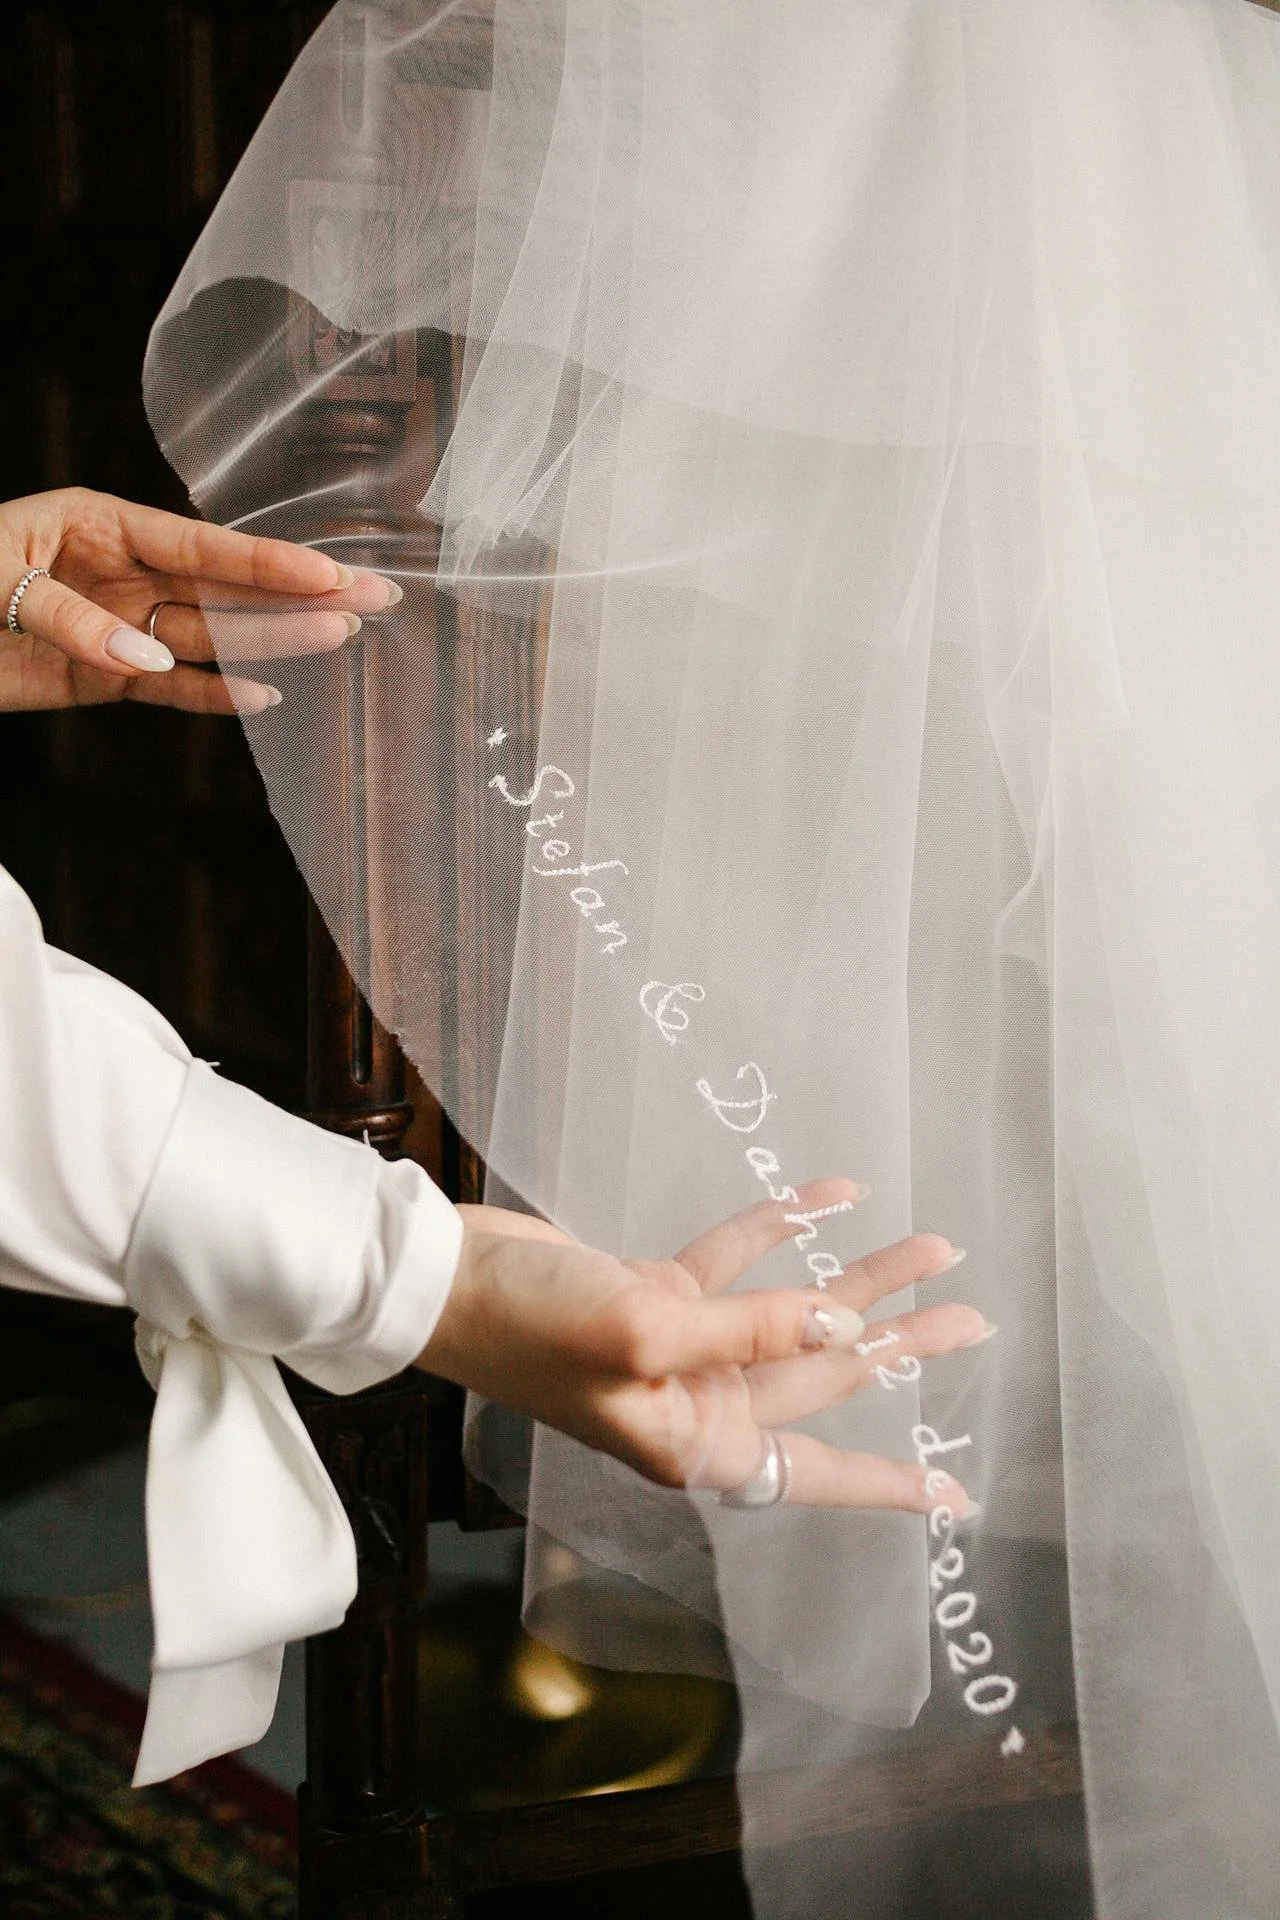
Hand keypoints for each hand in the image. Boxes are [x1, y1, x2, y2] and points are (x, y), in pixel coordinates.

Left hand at [0, 487, 398, 714]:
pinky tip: (265, 696)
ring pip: (208, 638)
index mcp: (99, 522)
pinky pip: (168, 689)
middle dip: (298, 594)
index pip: (200, 545)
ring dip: (272, 642)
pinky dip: (212, 696)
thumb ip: (75, 621)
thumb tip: (143, 662)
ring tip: (338, 640)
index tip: (327, 571)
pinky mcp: (99, 678)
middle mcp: (120, 570)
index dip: (266, 560)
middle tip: (372, 597)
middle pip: (223, 588)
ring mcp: (115, 625)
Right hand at [419, 1182, 988, 1514]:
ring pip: (793, 1311)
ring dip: (857, 1279)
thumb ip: (752, 1328)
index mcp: (695, 1442)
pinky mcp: (655, 1292)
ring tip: (930, 1247)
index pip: (815, 1471)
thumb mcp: (648, 1332)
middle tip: (971, 1316)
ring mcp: (679, 1346)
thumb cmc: (529, 1326)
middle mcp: (696, 1402)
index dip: (889, 1483)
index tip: (957, 1493)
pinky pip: (738, 1260)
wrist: (441, 1275)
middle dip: (898, 1346)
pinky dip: (782, 1228)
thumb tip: (842, 1322)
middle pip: (822, 1374)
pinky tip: (832, 1196)